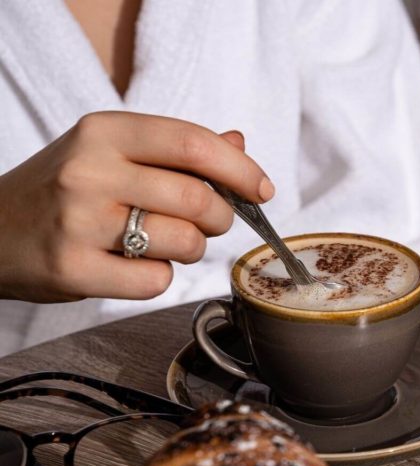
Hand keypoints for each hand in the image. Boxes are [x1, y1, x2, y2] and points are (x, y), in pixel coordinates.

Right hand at [0, 112, 272, 302]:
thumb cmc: (60, 190)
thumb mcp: (109, 151)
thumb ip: (175, 148)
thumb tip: (238, 141)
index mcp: (104, 132)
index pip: (194, 143)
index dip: (241, 169)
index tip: (261, 190)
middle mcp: (89, 171)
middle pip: (200, 200)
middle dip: (221, 218)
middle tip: (208, 223)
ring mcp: (79, 222)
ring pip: (185, 243)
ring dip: (188, 250)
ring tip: (157, 242)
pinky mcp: (73, 270)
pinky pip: (155, 281)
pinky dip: (156, 279)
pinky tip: (128, 266)